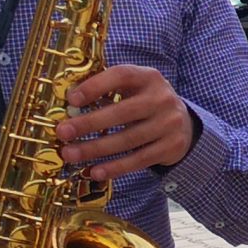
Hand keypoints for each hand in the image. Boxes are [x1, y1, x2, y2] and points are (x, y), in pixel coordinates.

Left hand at [57, 64, 195, 179]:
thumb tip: (69, 106)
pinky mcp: (172, 146)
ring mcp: (170, 123)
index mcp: (148, 77)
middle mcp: (162, 98)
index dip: (96, 86)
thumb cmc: (145, 104)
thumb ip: (107, 91)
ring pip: (128, 139)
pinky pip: (139, 160)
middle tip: (63, 132)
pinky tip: (95, 172)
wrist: (184, 124)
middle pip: (123, 112)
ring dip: (95, 149)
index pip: (121, 76)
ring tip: (70, 154)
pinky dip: (115, 168)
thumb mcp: (133, 89)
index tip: (72, 99)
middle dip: (89, 123)